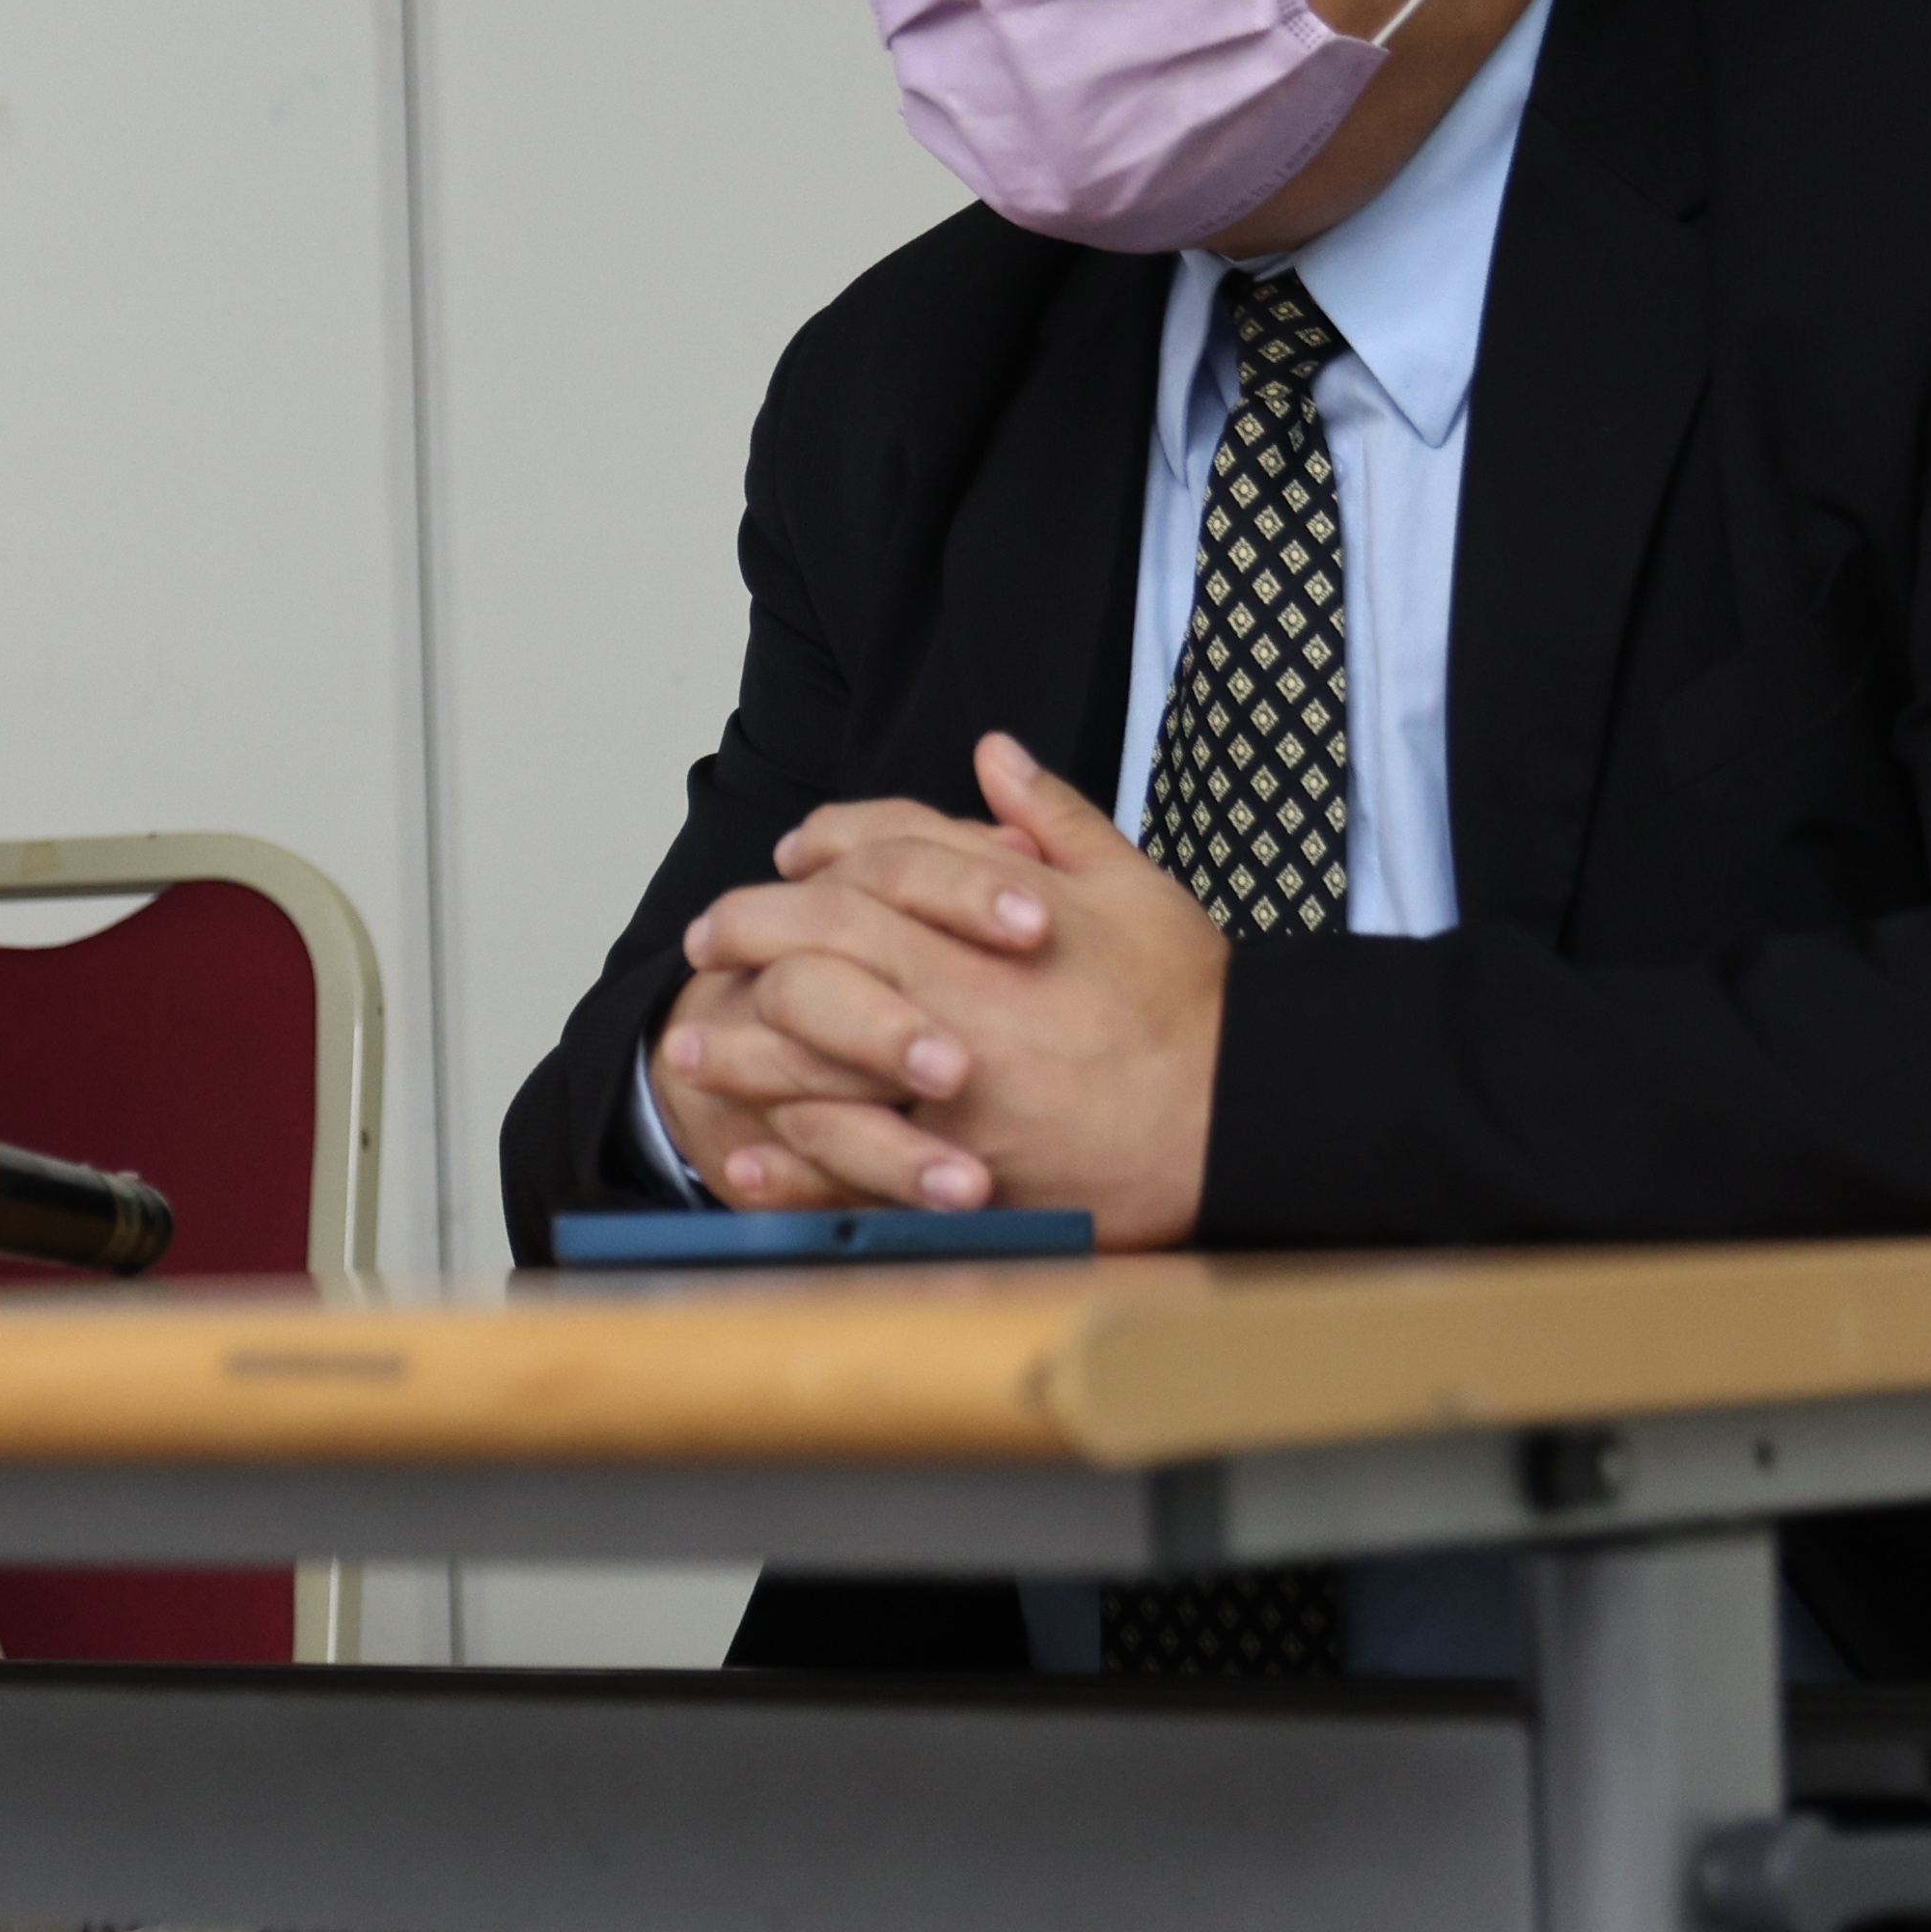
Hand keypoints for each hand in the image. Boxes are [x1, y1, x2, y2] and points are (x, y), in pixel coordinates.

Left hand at [661, 733, 1228, 1247]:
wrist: (1236, 1119)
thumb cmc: (1187, 1007)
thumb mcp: (1130, 887)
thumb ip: (1051, 819)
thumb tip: (995, 753)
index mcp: (990, 931)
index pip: (871, 869)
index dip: (815, 858)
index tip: (783, 863)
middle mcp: (954, 1007)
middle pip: (815, 957)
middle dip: (745, 940)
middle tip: (705, 941)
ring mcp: (948, 1099)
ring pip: (812, 1065)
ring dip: (743, 1052)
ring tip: (694, 1046)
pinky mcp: (957, 1178)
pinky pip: (849, 1172)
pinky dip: (789, 1165)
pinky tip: (744, 1156)